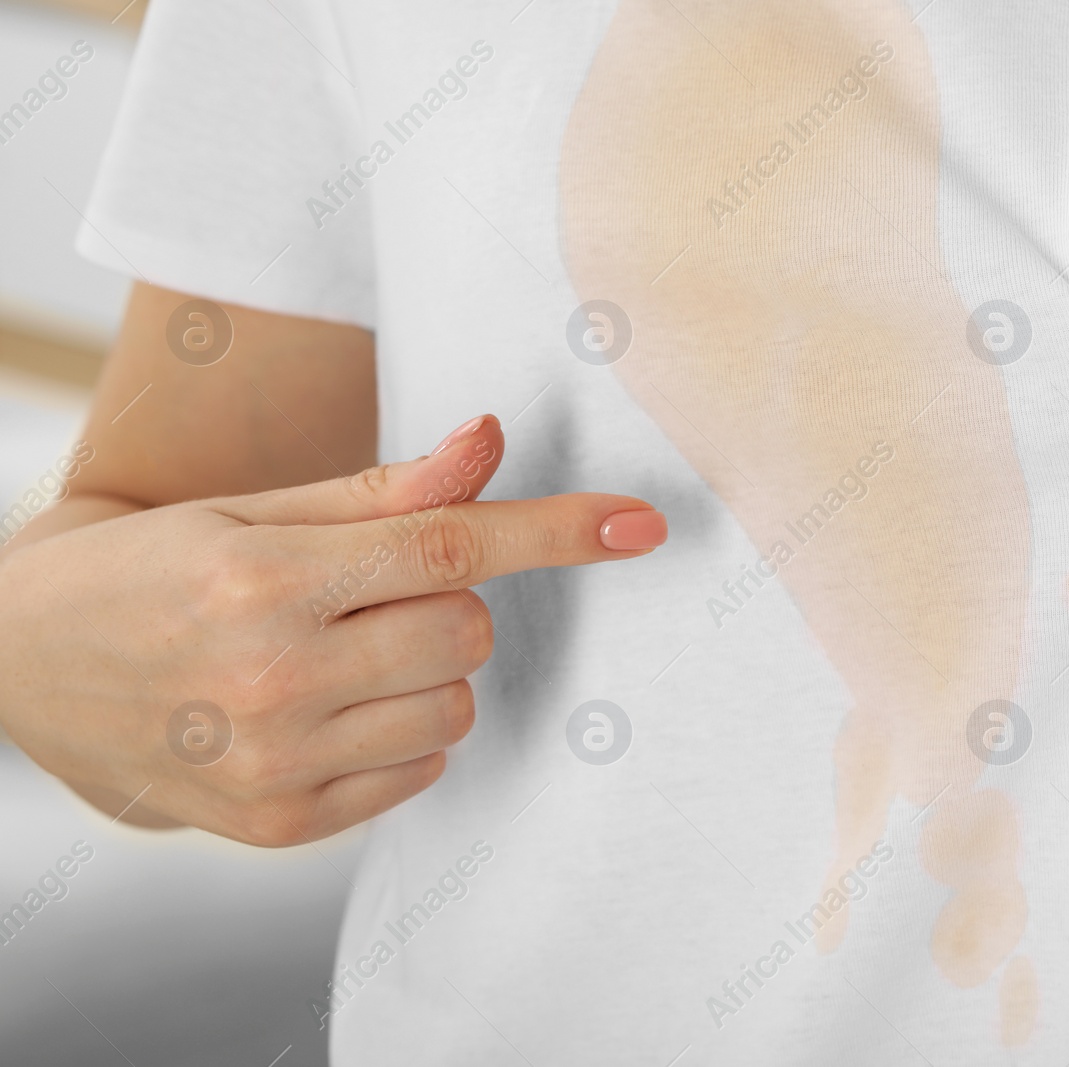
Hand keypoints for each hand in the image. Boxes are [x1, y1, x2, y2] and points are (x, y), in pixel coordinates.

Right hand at [0, 414, 665, 844]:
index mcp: (265, 581)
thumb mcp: (250, 511)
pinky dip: (403, 729)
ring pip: (457, 706)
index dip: (557, 531)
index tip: (639, 524)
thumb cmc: (148, 569)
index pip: (452, 546)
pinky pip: (421, 768)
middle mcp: (274, 679)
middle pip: (470, 630)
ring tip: (342, 648)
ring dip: (429, 669)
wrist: (24, 667)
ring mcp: (276, 764)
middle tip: (368, 589)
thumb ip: (382, 491)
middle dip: (449, 600)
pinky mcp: (279, 823)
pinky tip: (330, 704)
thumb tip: (489, 442)